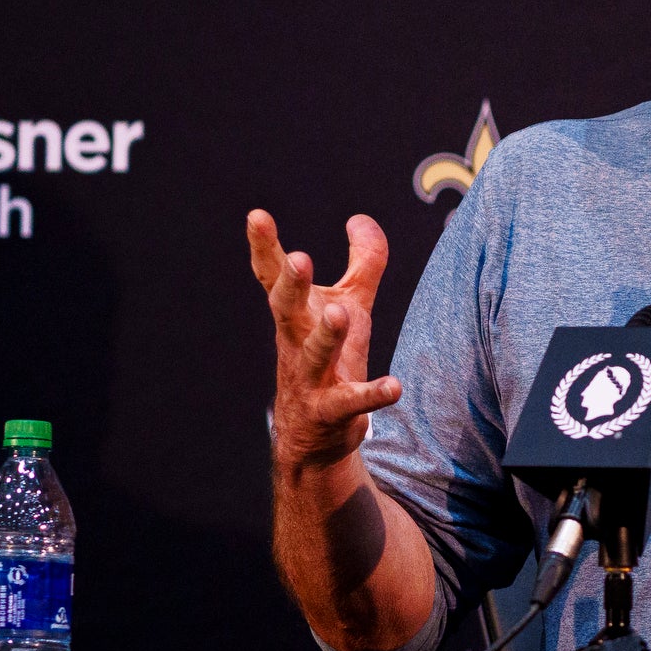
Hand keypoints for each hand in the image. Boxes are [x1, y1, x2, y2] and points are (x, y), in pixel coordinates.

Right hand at [247, 210, 401, 469]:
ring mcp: (310, 378)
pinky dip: (372, 394)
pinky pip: (350, 402)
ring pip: (315, 354)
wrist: (314, 434)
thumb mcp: (350, 304)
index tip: (256, 216)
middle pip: (286, 309)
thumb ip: (363, 262)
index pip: (274, 277)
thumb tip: (360, 218)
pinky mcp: (331, 411)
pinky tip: (393, 386)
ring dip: (326, 335)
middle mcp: (296, 342)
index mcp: (296, 313)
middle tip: (298, 258)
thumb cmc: (330, 357)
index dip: (264, 247)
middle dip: (291, 285)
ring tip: (339, 314)